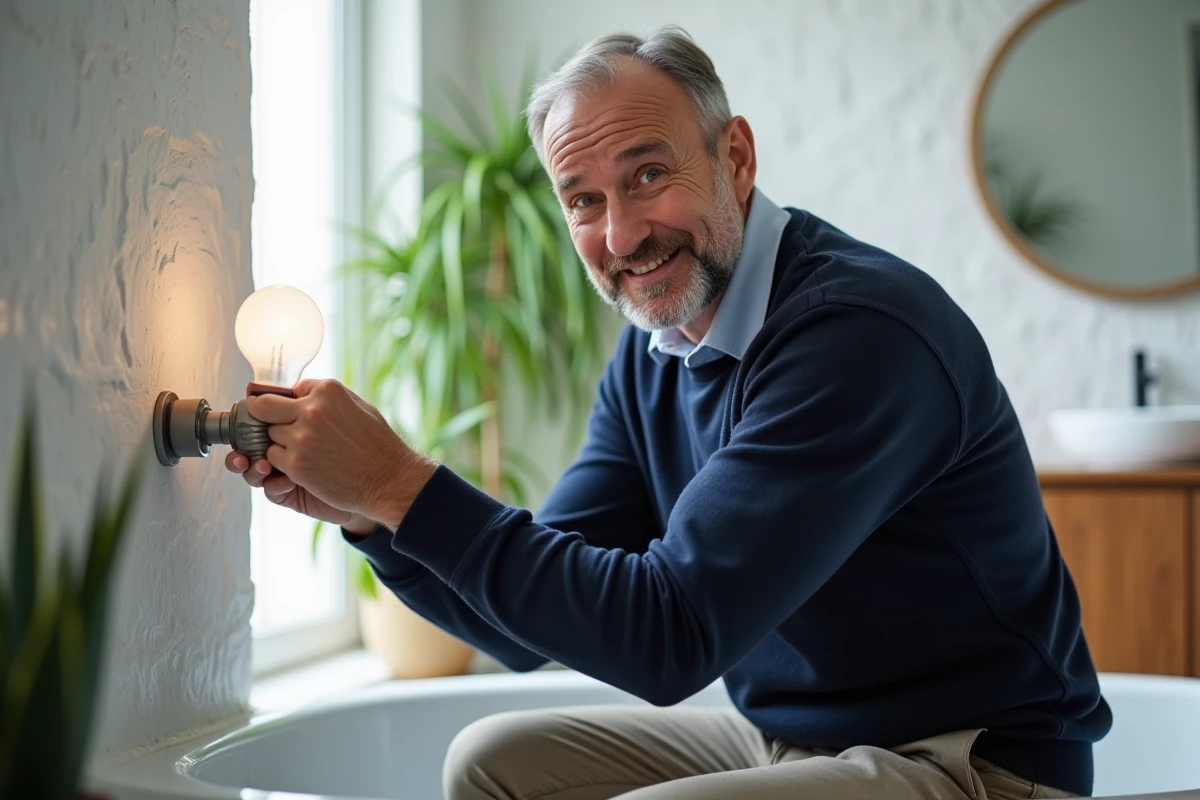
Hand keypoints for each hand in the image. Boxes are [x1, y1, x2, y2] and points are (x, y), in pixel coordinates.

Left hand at [242, 379, 437, 529]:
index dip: (291, 403)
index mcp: (328, 391)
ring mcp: (301, 438)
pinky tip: (305, 466)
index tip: (291, 413)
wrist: (389, 480)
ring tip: (304, 452)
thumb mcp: (359, 407)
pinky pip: (272, 458)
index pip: (291, 389)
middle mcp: (311, 410)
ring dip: (279, 443)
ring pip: (268, 435)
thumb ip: (328, 399)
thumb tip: (301, 394)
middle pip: (264, 407)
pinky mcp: (296, 464)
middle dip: (265, 416)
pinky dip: (283, 463)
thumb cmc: (378, 445)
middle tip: (270, 426)